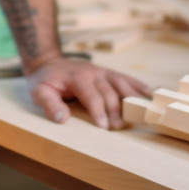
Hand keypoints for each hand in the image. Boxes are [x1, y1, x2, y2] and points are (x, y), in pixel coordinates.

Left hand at [26, 57, 151, 129]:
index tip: (105, 128)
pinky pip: (126, 78)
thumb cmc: (44, 81)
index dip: (100, 111)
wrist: (48, 61)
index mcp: (78, 77)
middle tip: (119, 128)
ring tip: (144, 112)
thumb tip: (63, 118)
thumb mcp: (39, 92)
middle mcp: (93, 72)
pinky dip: (138, 86)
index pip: (92, 95)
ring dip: (133, 98)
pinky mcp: (108, 72)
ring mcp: (103, 71)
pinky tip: (150, 95)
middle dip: (116, 110)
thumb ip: (49, 104)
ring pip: (122, 83)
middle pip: (110, 91)